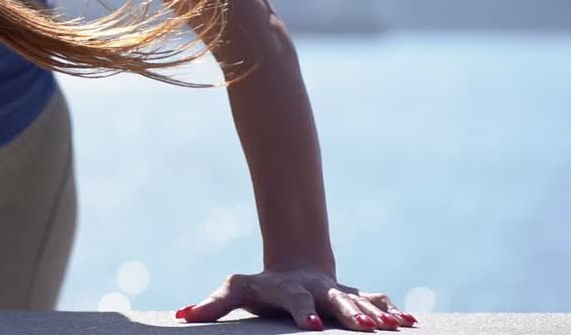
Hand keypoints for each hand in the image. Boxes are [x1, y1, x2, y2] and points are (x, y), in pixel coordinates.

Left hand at [175, 268, 417, 331]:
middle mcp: (318, 290)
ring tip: (398, 328)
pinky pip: (378, 301)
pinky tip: (414, 324)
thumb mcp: (234, 290)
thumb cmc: (260, 285)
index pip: (295, 301)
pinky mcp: (355, 296)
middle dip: (352, 315)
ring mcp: (339, 292)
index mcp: (288, 290)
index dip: (303, 313)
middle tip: (368, 330)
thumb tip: (180, 316)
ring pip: (363, 301)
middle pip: (336, 302)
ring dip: (380, 314)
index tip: (313, 327)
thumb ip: (210, 305)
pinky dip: (396, 310)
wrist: (294, 265)